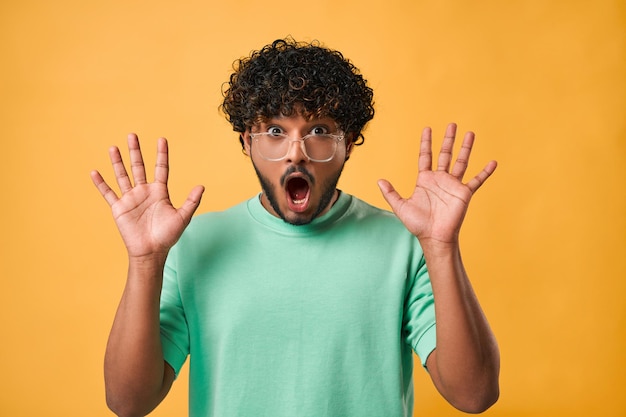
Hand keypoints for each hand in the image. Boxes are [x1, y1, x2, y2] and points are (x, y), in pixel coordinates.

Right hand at [91, 133, 203, 257]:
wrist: (151, 252)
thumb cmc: (168, 236)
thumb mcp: (183, 217)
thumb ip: (191, 201)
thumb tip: (202, 186)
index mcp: (159, 192)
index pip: (160, 168)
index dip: (161, 154)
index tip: (161, 139)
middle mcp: (144, 192)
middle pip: (139, 167)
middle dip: (136, 151)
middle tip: (132, 135)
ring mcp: (131, 199)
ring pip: (123, 176)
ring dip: (118, 162)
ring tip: (113, 147)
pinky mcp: (119, 208)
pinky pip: (108, 193)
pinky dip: (101, 183)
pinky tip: (94, 172)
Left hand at [378, 123, 495, 244]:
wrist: (434, 237)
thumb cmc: (418, 224)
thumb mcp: (400, 207)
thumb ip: (391, 193)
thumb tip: (379, 181)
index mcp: (425, 180)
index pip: (426, 156)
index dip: (426, 143)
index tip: (428, 129)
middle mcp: (440, 180)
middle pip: (445, 154)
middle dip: (448, 139)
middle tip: (452, 124)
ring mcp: (453, 185)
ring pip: (461, 162)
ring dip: (466, 148)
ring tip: (470, 133)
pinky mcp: (464, 193)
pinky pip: (477, 180)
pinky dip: (485, 172)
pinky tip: (492, 162)